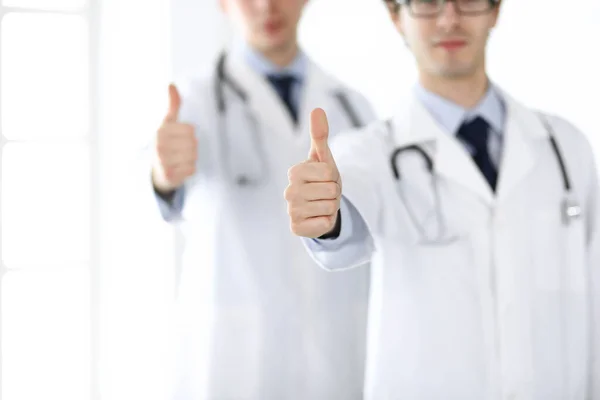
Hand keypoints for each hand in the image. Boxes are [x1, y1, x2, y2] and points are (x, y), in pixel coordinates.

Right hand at [151, 84, 197, 193]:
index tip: (177, 137)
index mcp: (160, 131)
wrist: (156, 172)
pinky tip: (178, 169)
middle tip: (177, 151)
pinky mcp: (169, 175)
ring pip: (194, 156)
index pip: (190, 129)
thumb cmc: (165, 144)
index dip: (188, 133)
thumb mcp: (167, 123)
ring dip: (190, 158)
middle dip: (190, 147)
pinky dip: (188, 169)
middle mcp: (159, 146)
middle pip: (194, 143)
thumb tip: (171, 84)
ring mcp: (163, 162)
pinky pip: (192, 169)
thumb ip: (172, 105)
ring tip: (178, 159)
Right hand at [284, 108, 341, 237]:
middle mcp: (289, 192)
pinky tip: (318, 218)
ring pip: (329, 207)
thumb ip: (320, 134)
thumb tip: (317, 109)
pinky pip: (324, 224)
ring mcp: (291, 211)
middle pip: (330, 190)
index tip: (325, 179)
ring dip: (331, 207)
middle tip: (325, 194)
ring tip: (323, 205)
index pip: (328, 173)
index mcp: (295, 172)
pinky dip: (327, 222)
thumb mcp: (324, 158)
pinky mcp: (296, 228)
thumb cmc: (321, 180)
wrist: (320, 207)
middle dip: (334, 193)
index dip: (333, 177)